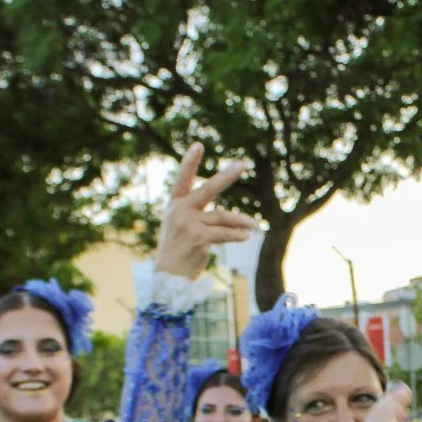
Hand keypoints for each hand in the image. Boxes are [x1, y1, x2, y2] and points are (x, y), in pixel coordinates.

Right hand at [156, 144, 256, 280]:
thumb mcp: (181, 225)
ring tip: (253, 225)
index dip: (190, 162)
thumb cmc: (178, 250)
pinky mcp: (198, 239)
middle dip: (226, 177)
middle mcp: (180, 211)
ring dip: (241, 221)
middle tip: (242, 164)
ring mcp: (188, 224)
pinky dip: (237, 235)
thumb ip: (197, 213)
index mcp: (175, 204)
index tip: (198, 145)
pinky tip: (246, 235)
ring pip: (222, 217)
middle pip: (208, 190)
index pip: (182, 179)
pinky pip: (224, 234)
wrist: (168, 277)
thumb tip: (229, 214)